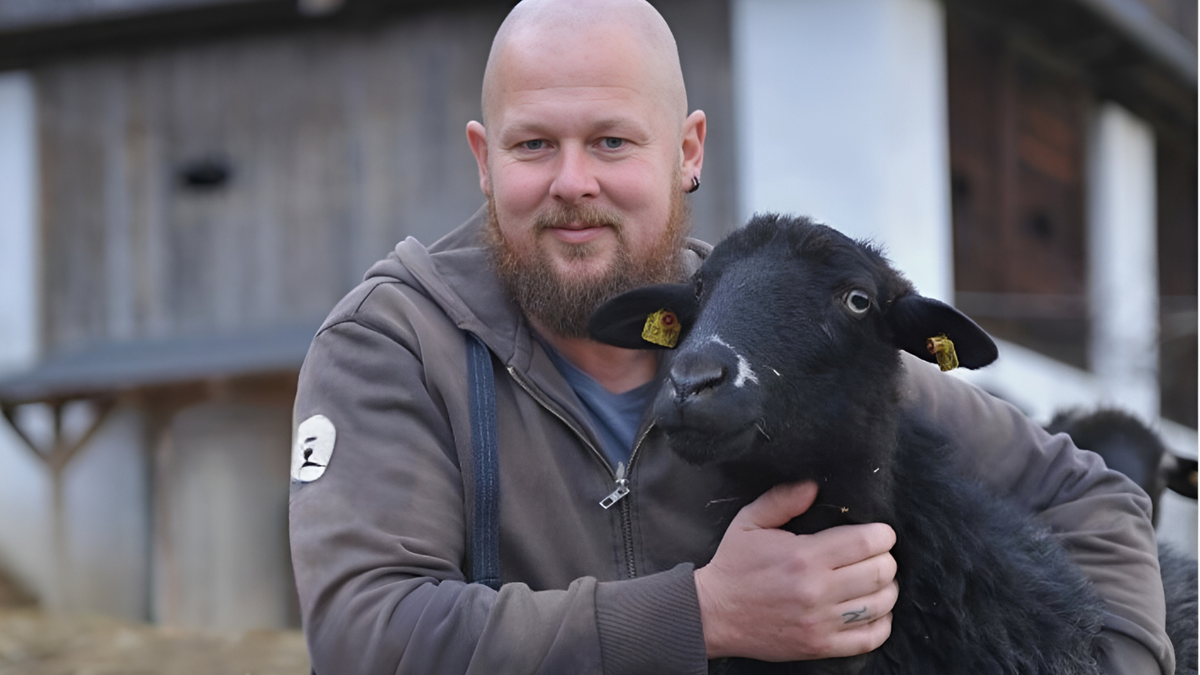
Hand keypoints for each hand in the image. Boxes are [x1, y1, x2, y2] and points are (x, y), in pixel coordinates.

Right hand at [693, 481, 897, 660]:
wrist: (712, 614)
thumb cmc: (733, 565)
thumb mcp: (749, 522)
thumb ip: (782, 499)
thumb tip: (813, 486)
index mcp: (803, 556)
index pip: (867, 542)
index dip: (882, 534)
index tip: (879, 532)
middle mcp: (816, 590)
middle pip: (881, 572)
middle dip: (886, 559)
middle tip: (876, 555)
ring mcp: (820, 622)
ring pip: (880, 604)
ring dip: (887, 589)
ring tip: (876, 581)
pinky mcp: (819, 646)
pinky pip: (869, 638)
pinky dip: (881, 624)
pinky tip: (873, 611)